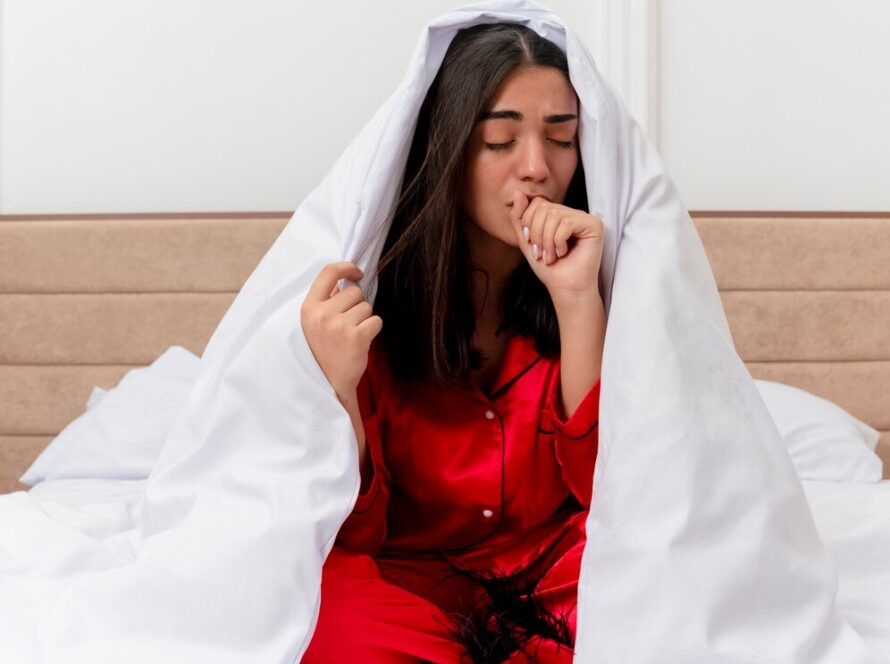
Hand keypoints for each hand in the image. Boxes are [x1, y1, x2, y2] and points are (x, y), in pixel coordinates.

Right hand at [300, 262, 382, 398]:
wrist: (327, 384)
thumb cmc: (323, 350)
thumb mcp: (314, 323)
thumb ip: (327, 300)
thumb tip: (346, 279)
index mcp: (309, 307)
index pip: (328, 272)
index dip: (347, 267)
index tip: (357, 273)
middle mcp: (322, 314)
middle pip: (355, 292)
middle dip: (357, 305)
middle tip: (347, 325)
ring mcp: (339, 326)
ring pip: (367, 307)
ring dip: (365, 319)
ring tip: (351, 336)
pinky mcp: (357, 337)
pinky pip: (376, 321)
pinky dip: (373, 330)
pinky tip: (361, 342)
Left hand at [508, 189, 603, 299]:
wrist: (566, 289)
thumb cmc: (550, 268)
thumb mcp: (527, 241)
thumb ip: (520, 217)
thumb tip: (518, 191)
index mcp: (558, 215)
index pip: (537, 203)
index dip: (528, 222)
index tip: (531, 245)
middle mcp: (573, 213)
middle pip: (544, 207)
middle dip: (537, 233)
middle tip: (541, 254)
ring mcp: (585, 218)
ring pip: (554, 215)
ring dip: (547, 240)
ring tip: (551, 256)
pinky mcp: (594, 225)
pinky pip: (567, 223)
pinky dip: (558, 241)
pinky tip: (563, 253)